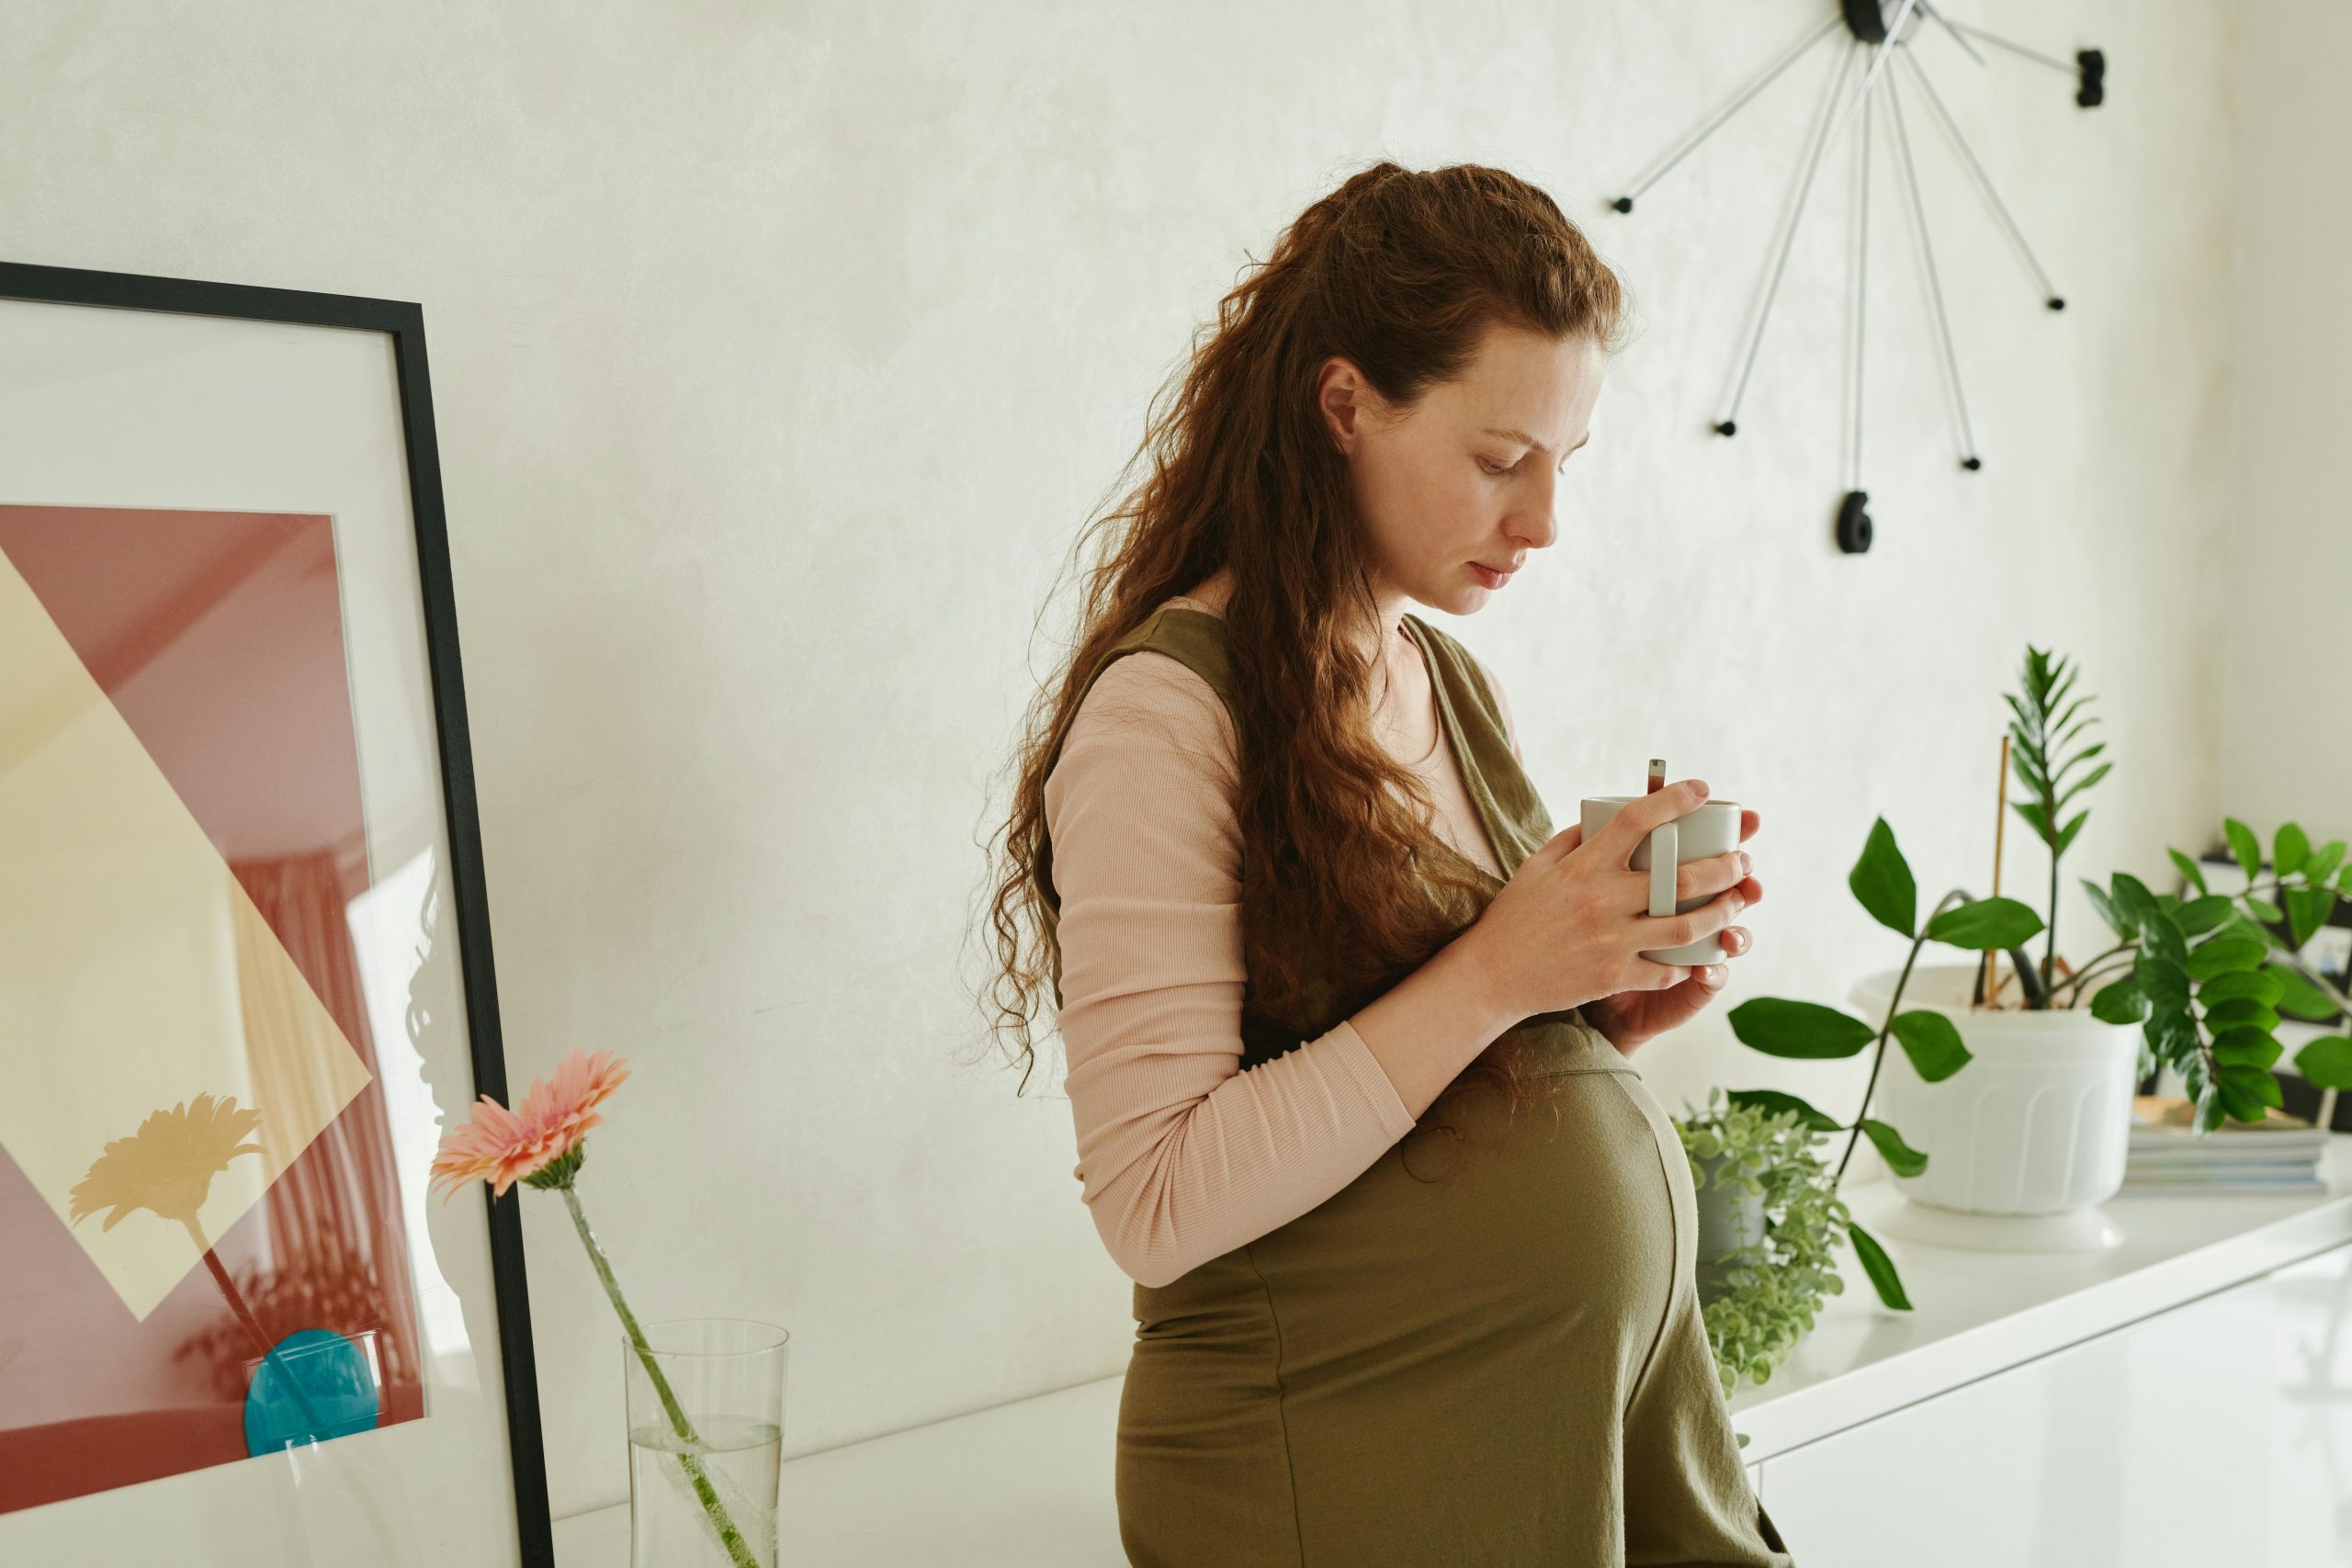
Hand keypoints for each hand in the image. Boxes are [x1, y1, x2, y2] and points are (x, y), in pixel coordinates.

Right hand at [1459, 780, 1754, 1026]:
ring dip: (1723, 911)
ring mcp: (1611, 940)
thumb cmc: (1516, 915)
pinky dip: (1690, 962)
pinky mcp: (1614, 976)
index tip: (1702, 789)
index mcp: (1583, 866)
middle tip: (1742, 859)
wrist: (1493, 974)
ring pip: (1687, 925)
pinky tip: (1703, 953)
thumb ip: (1575, 839)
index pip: (1636, 821)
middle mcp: (1601, 900)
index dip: (1674, 799)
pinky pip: (1667, 969)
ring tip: (1739, 901)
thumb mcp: (1538, 866)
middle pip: (1680, 877)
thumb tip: (1609, 817)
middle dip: (1724, 865)